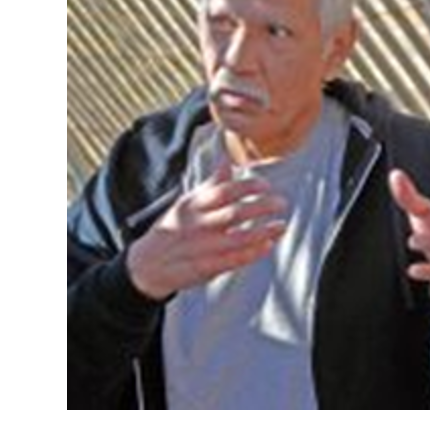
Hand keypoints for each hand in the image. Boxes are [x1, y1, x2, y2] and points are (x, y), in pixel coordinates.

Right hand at [125, 162, 288, 301]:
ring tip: (282, 225)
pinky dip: (253, 252)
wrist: (147, 264)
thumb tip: (227, 161)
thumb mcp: (186, 203)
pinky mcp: (205, 268)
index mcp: (193, 205)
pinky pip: (234, 260)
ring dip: (263, 231)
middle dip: (261, 206)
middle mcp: (198, 225)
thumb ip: (211, 184)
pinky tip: (268, 244)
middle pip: (234, 213)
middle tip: (281, 202)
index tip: (266, 185)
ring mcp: (202, 248)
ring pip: (238, 238)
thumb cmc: (173, 229)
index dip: (248, 186)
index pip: (225, 191)